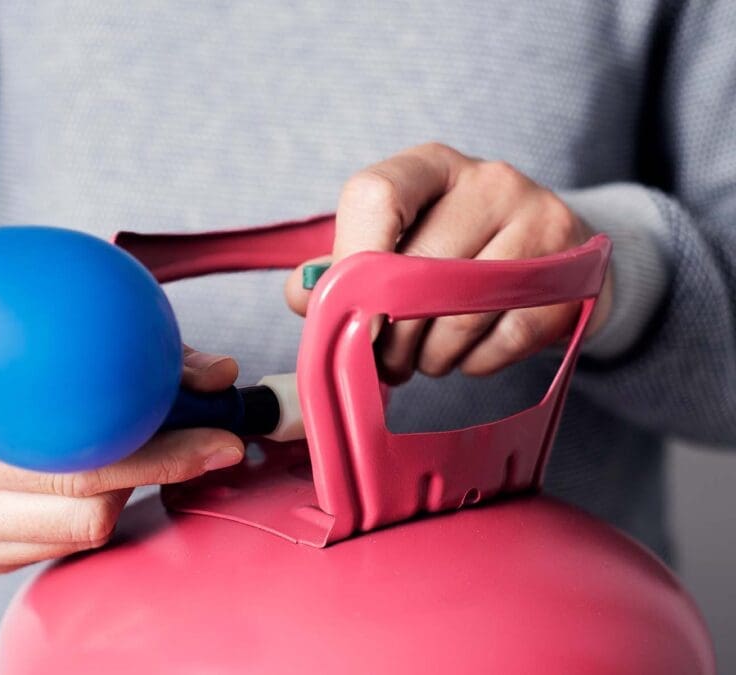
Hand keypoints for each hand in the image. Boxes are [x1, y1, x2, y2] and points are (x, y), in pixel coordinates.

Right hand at [0, 345, 243, 573]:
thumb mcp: (40, 326)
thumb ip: (136, 349)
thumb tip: (221, 376)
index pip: (76, 468)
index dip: (159, 453)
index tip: (218, 435)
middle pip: (85, 511)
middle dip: (149, 472)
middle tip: (190, 437)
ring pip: (77, 533)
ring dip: (120, 492)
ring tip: (127, 443)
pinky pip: (54, 546)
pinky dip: (87, 509)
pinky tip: (87, 470)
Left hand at [285, 142, 612, 383]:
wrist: (549, 257)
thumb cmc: (453, 251)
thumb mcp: (397, 242)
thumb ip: (341, 267)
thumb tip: (302, 295)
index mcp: (429, 166)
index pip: (375, 195)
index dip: (351, 260)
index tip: (343, 312)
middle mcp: (488, 179)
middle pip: (417, 267)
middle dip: (391, 335)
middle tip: (386, 362)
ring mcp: (539, 218)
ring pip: (462, 310)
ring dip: (432, 356)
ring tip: (426, 359)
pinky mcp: (574, 269)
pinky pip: (509, 336)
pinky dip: (478, 362)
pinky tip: (470, 356)